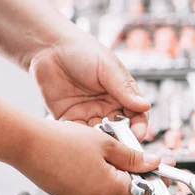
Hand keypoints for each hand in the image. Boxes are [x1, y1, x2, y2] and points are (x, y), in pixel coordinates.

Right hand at [19, 119, 163, 194]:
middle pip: (130, 194)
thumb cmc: (62, 143)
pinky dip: (106, 179)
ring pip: (114, 193)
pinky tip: (101, 161)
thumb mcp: (107, 144)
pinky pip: (98, 191)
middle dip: (140, 178)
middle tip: (146, 159)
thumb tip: (154, 164)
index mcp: (109, 190)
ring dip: (122, 177)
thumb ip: (134, 157)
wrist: (28, 145)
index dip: (158, 184)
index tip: (166, 174)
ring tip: (119, 155)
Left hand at [29, 35, 150, 139]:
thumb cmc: (83, 51)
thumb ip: (124, 89)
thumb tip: (145, 106)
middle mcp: (108, 107)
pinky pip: (78, 134)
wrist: (50, 47)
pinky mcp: (69, 118)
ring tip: (99, 143)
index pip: (137, 116)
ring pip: (101, 135)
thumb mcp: (108, 68)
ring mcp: (89, 114)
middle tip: (120, 146)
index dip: (139, 127)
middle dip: (122, 140)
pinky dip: (82, 140)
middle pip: (121, 130)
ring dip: (102, 141)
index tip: (138, 135)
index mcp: (122, 95)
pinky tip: (82, 139)